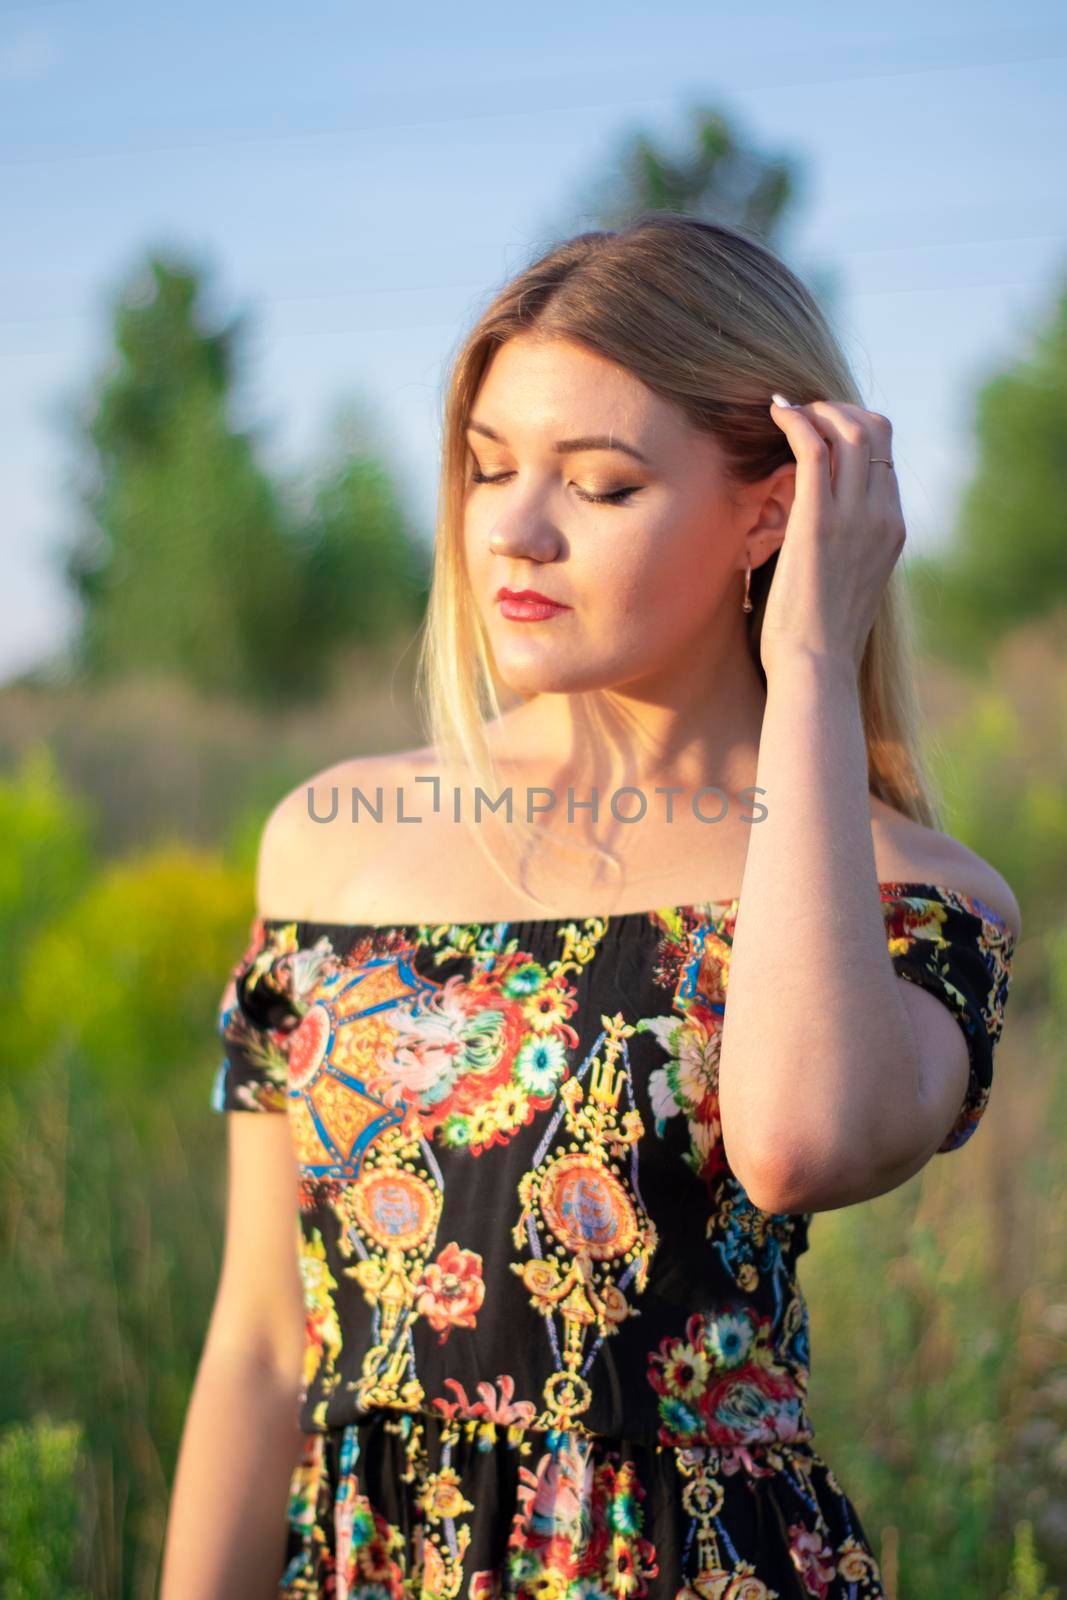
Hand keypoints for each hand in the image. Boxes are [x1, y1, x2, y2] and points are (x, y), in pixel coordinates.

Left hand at [759, 397, 905, 678]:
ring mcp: (856, 517)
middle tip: (801, 411)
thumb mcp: (840, 582)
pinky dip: (795, 422)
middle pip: (875, 430)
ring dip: (815, 410)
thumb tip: (804, 526)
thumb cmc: (815, 636)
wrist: (816, 667)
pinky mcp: (820, 522)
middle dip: (837, 409)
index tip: (817, 424)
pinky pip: (814, 449)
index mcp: (892, 529)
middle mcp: (882, 516)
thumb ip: (836, 546)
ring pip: (849, 430)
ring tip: (783, 411)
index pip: (884, 454)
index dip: (851, 427)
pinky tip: (774, 414)